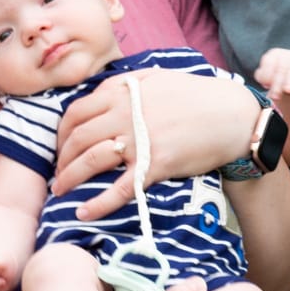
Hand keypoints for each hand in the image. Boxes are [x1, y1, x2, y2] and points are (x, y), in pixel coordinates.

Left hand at [53, 68, 258, 209]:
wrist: (232, 116)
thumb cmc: (196, 96)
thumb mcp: (157, 77)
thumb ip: (125, 83)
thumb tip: (99, 91)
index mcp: (123, 92)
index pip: (76, 112)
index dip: (61, 133)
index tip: (60, 146)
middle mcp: (126, 114)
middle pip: (78, 138)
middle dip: (61, 159)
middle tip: (57, 173)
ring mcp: (140, 140)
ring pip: (90, 161)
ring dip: (69, 178)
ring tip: (60, 191)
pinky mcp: (156, 165)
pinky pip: (120, 188)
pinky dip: (98, 203)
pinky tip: (83, 213)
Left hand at [254, 47, 289, 100]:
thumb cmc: (276, 77)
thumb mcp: (267, 77)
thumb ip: (263, 79)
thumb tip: (266, 85)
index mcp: (273, 55)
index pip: (269, 62)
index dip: (267, 74)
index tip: (265, 86)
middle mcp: (287, 55)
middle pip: (281, 68)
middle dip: (278, 83)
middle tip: (275, 97)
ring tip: (288, 90)